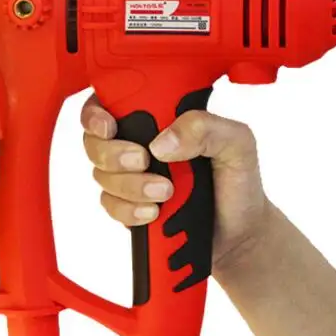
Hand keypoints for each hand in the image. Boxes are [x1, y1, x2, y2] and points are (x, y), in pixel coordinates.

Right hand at [81, 94, 269, 273]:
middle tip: (144, 161)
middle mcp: (136, 141)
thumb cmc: (238, 181)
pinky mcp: (128, 206)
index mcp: (158, 116)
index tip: (108, 126)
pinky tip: (153, 213)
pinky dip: (129, 211)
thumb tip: (163, 142)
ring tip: (165, 193)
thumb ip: (205, 128)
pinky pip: (110, 205)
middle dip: (113, 153)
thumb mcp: (236, 144)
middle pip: (94, 140)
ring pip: (101, 174)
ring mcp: (129, 175)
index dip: (97, 113)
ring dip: (130, 185)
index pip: (110, 101)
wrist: (241, 234)